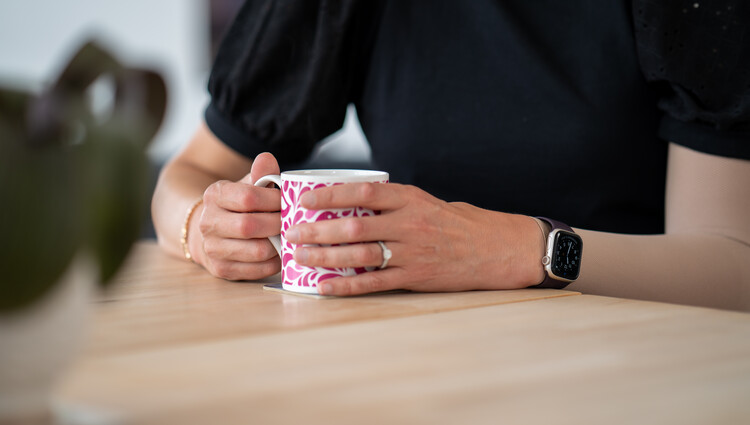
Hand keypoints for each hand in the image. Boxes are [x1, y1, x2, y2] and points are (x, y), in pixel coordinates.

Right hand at [193, 153, 281, 279]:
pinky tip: (281, 254)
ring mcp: (212, 248)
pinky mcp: (221, 269)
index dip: (274, 200)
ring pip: (256, 251)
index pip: (248, 197)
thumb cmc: (238, 206)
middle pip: (250, 226)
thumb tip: (267, 158)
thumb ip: (260, 174)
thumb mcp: (247, 185)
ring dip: (279, 245)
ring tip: (291, 238)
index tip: (289, 201)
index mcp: (214, 195)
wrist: (212, 231)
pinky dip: (274, 263)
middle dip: (278, 224)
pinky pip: (256, 270)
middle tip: (295, 222)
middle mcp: (208, 222)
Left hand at [286, 183, 545, 294]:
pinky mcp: (417, 278)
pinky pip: (375, 283)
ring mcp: (413, 253)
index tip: (304, 198)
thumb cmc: (462, 223)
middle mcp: (410, 224)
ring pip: (360, 254)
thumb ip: (395, 204)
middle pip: (354, 226)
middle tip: (291, 232)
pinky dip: (346, 285)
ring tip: (300, 256)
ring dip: (325, 256)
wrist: (501, 249)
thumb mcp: (429, 202)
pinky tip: (324, 285)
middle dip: (318, 229)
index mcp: (411, 199)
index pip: (363, 192)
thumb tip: (353, 205)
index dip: (330, 194)